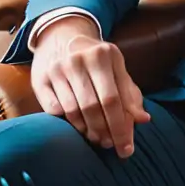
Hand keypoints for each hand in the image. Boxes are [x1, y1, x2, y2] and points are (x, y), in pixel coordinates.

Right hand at [30, 14, 149, 156]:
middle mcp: (79, 59)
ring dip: (87, 131)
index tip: (126, 149)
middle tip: (110, 146)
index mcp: (105, 54)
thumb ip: (131, 94)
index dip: (122, 127)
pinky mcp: (40, 78)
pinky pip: (54, 110)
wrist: (62, 36)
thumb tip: (143, 120)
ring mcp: (57, 68)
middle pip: (94, 107)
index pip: (115, 99)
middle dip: (105, 132)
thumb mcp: (117, 69)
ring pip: (73, 111)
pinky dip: (68, 123)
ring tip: (97, 138)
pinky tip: (78, 127)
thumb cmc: (96, 60)